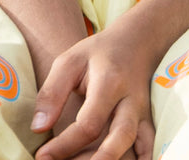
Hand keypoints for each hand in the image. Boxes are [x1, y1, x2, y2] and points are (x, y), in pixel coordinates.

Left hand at [32, 25, 156, 159]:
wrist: (136, 41)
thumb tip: (39, 128)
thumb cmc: (98, 53)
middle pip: (120, 136)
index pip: (89, 123)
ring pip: (136, 143)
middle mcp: (130, 99)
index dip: (64, 145)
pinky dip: (145, 157)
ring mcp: (142, 111)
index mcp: (109, 83)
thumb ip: (52, 93)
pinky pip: (150, 143)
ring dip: (115, 159)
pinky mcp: (148, 119)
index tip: (41, 156)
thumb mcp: (69, 61)